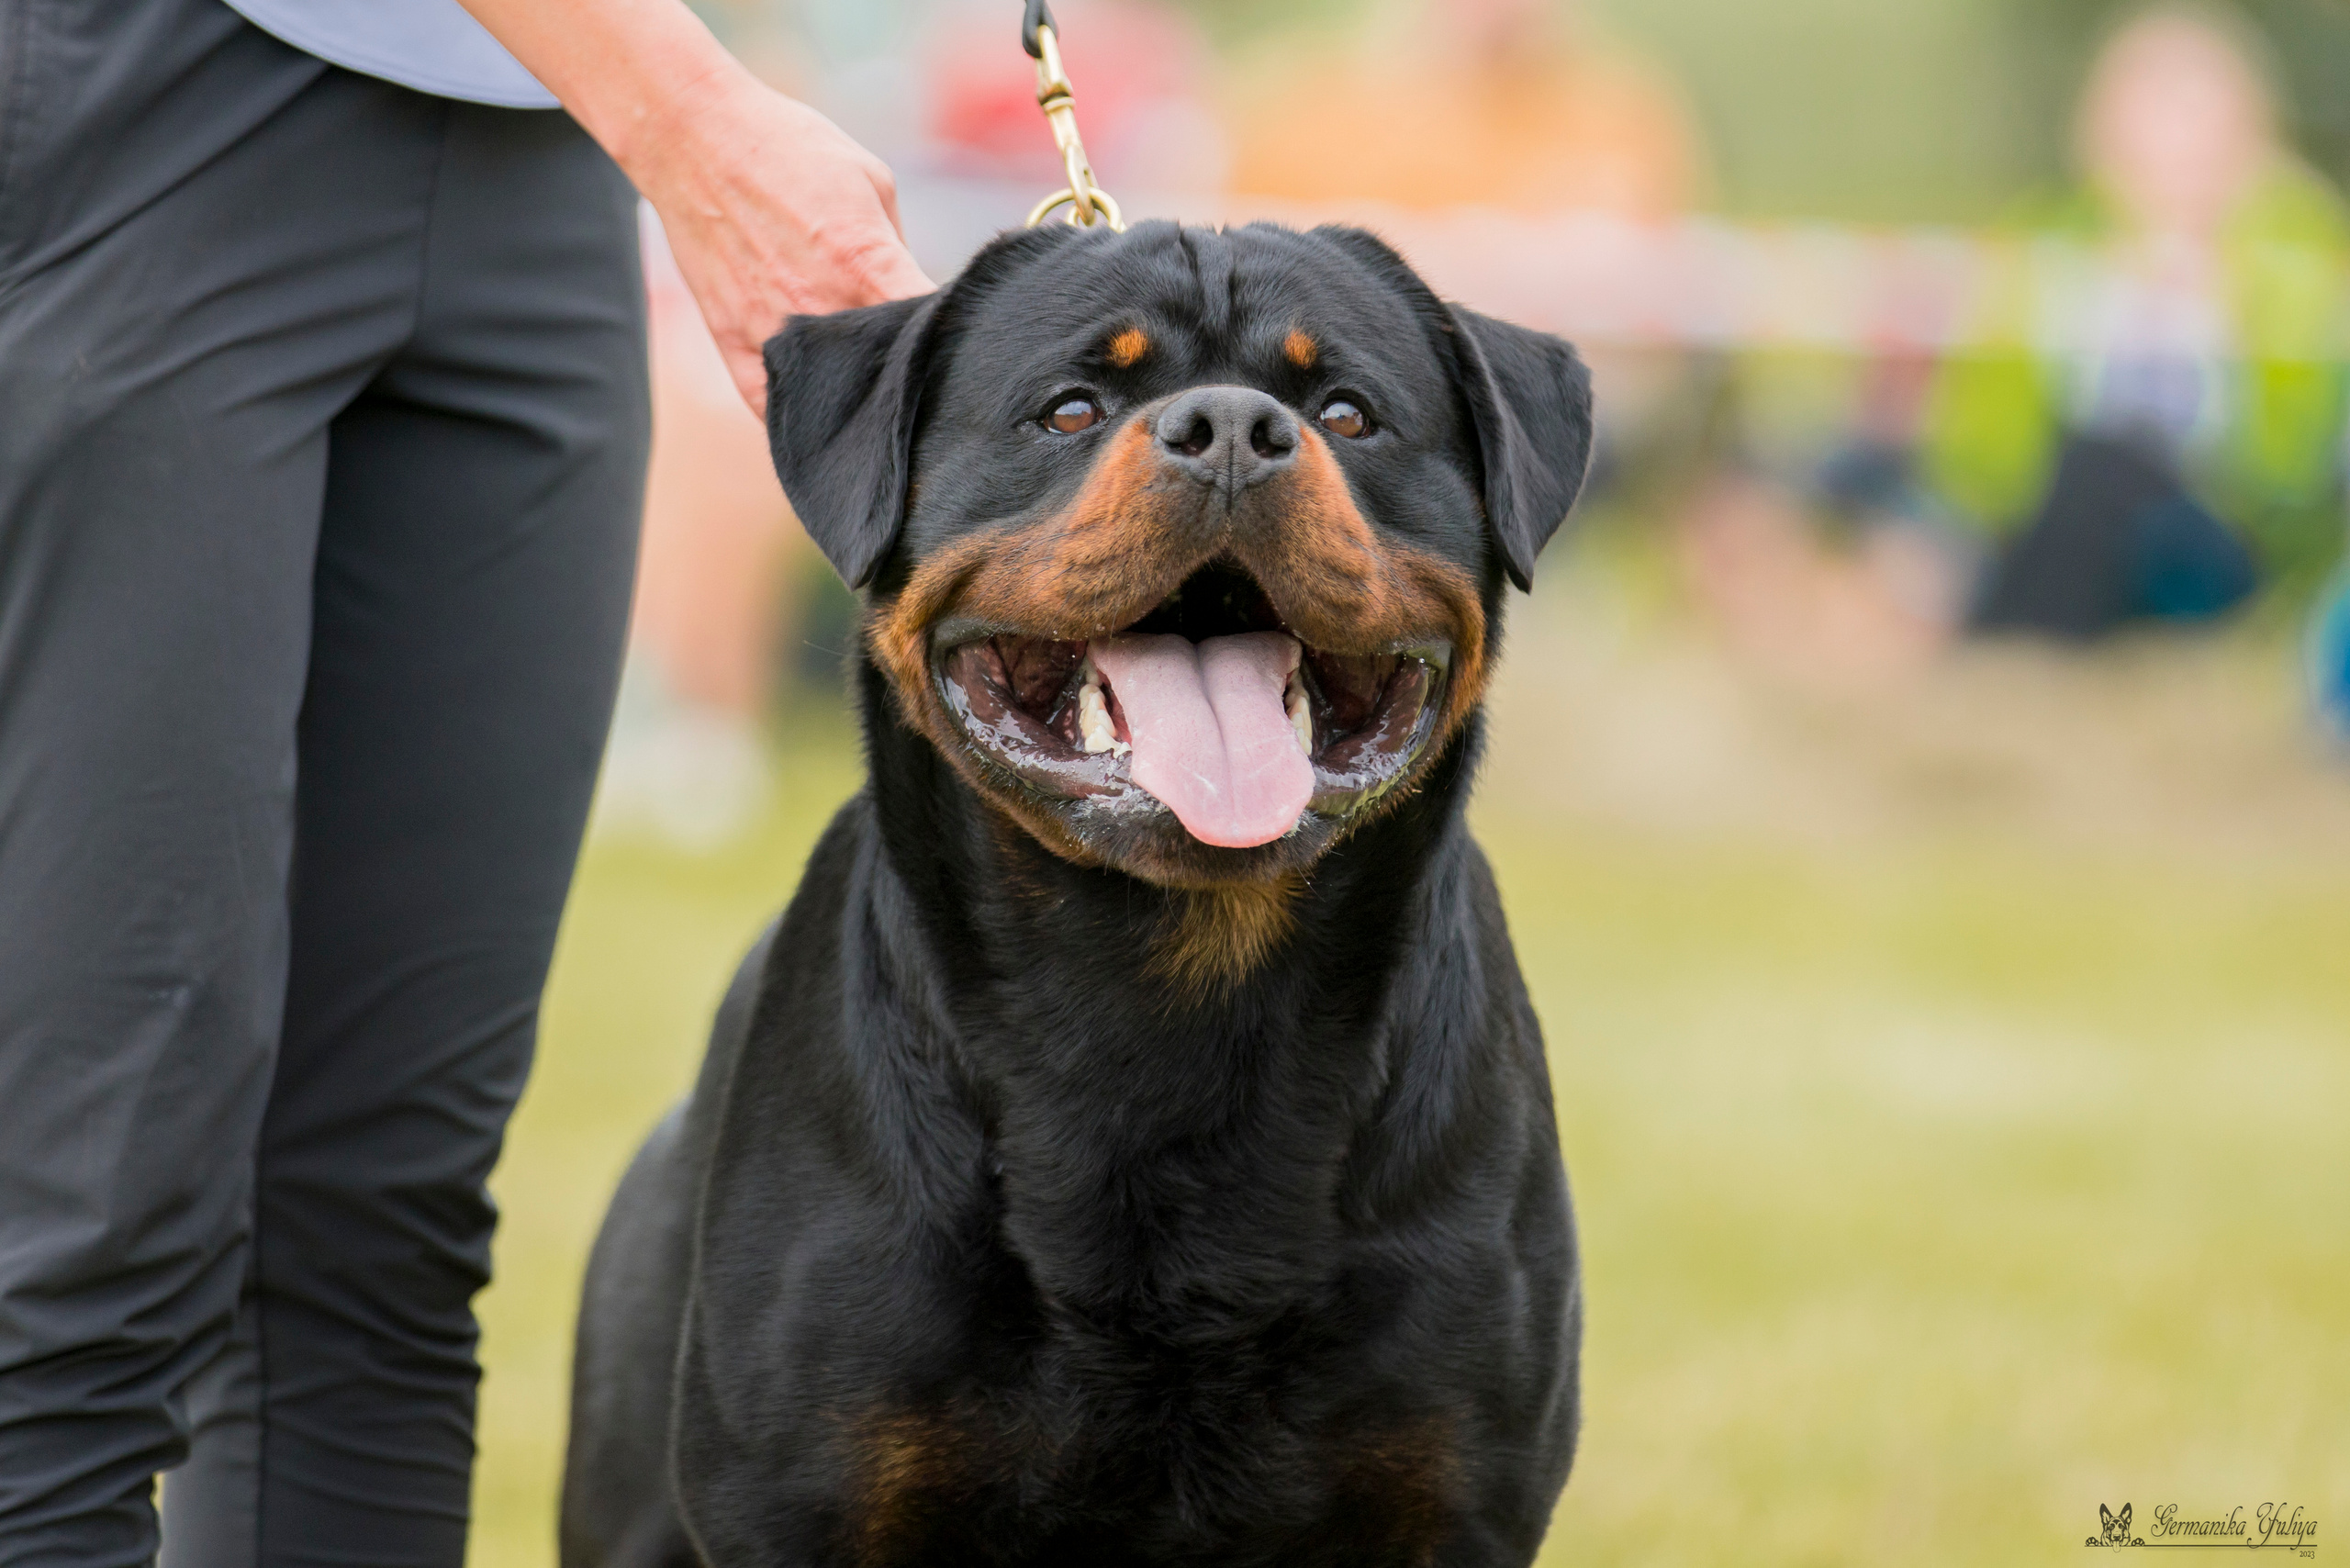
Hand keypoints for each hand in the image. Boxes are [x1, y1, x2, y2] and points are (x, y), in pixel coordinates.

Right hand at [629, 69, 934, 415]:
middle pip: (884, 372)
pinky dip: (797, 415)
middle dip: (904, 370)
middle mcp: (821, 307)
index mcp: (866, 263)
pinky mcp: (731, 343)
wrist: (694, 136)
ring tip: (867, 390)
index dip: (949, 341)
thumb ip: (898, 249)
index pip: (928, 332)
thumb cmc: (789, 148)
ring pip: (831, 398)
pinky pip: (771, 408)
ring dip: (853, 397)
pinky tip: (818, 411)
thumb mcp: (873, 180)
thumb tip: (914, 299)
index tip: (953, 343)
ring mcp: (772, 332)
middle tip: (912, 365)